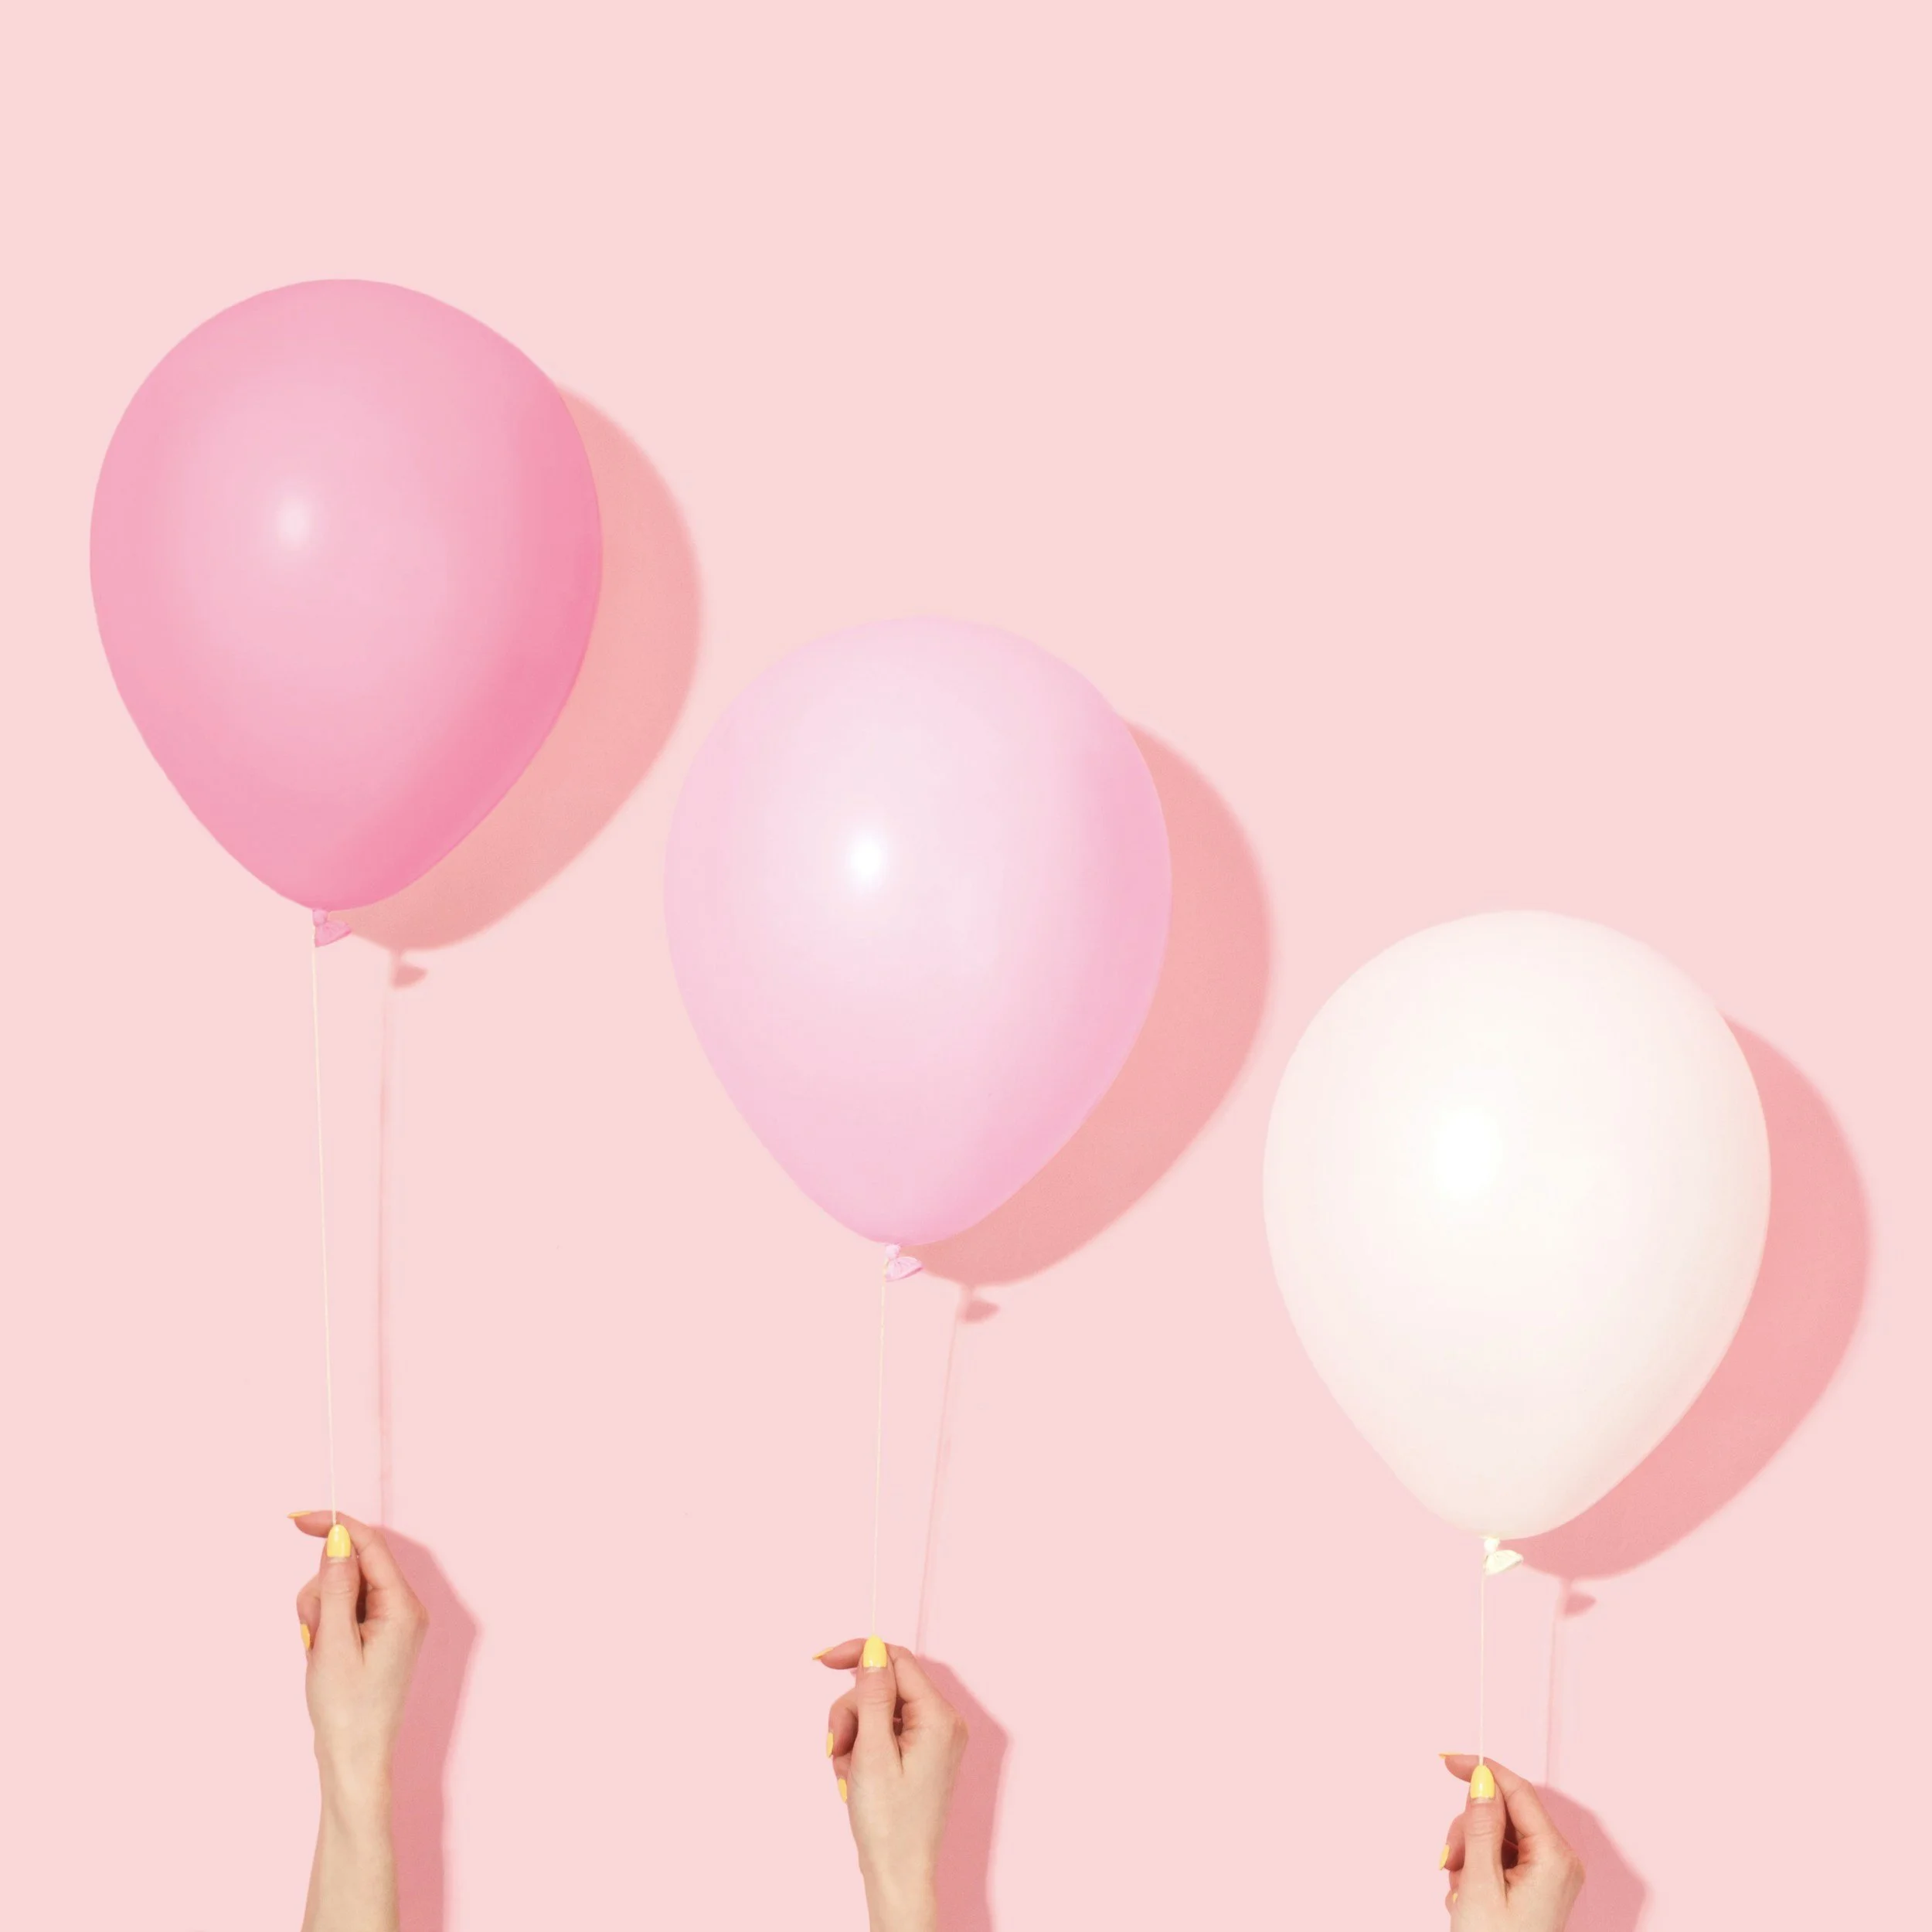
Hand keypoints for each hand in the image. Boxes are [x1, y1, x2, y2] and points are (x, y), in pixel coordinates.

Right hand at [291, 1512, 428, 1931]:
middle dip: (321, 1590)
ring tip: (317, 1653)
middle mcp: (402, 1609)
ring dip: (319, 1613)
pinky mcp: (374, 1637)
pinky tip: (321, 1657)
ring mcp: (389, 1623)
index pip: (369, 1546)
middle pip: (351, 1567)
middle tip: (313, 1632)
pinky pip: (342, 1612)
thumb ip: (337, 1587)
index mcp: (402, 1606)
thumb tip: (339, 1539)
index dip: (335, 1526)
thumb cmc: (346, 1710)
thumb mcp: (333, 1643)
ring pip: (341, 1589)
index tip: (296, 1518)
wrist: (353, 1761)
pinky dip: (324, 1627)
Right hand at [818, 1638, 966, 1931]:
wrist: (897, 1875)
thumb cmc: (887, 1822)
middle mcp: (941, 1722)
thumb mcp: (872, 1752)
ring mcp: (932, 1739)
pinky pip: (883, 1732)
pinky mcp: (920, 1754)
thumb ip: (873, 1695)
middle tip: (839, 1748)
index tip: (824, 1661)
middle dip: (853, 1713)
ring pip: (878, 1709)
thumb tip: (873, 1649)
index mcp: (938, 1717)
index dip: (860, 1655)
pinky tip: (854, 1776)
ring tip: (847, 1771)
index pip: (896, 1661)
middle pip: (883, 1687)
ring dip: (853, 1734)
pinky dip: (862, 1748)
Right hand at [1439, 1755, 1583, 1928]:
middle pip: (1505, 1813)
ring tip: (1458, 1886)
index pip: (1518, 1792)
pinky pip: (1501, 1856)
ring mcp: (1550, 1875)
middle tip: (1450, 1860)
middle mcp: (1559, 1861)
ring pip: (1498, 1834)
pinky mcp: (1538, 1886)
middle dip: (1470, 1828)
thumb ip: (1480, 1825)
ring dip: (1469, 1851)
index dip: (1483, 1771)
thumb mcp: (1479, 1882)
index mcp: (1554, 1857)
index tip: (1447, 1761)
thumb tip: (1482, 1778)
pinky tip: (1467, 1892)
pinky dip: (1478, 1865)